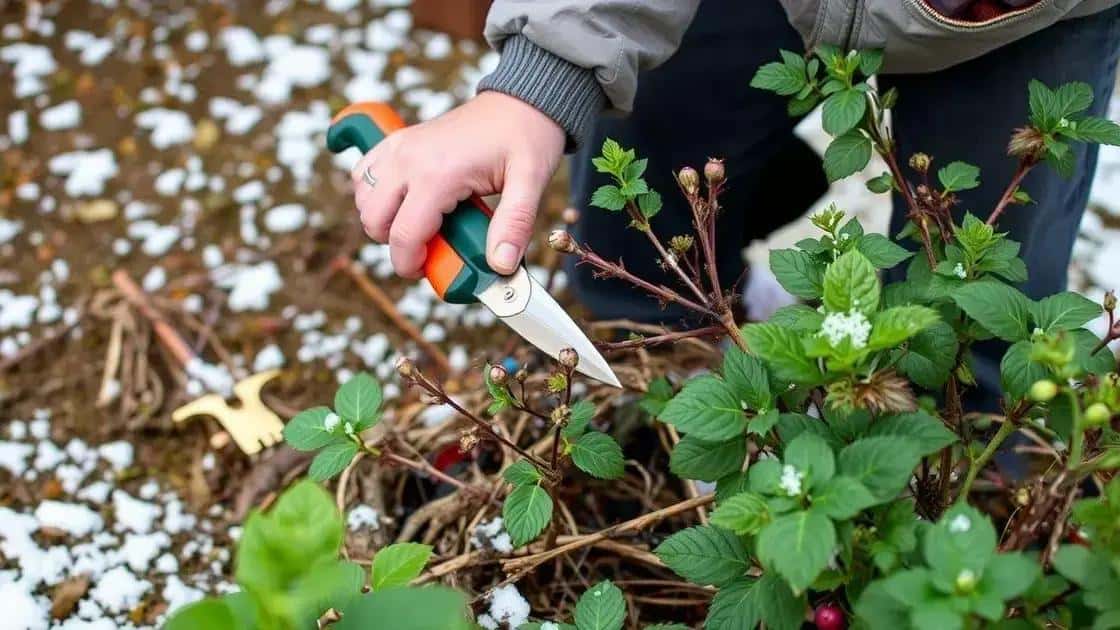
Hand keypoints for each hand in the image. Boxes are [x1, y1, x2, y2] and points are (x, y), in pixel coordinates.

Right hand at [351, 91, 564, 277]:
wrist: (522, 98)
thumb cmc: (527, 137)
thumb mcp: (530, 182)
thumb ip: (515, 225)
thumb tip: (500, 265)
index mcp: (437, 173)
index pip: (403, 235)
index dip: (410, 265)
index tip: (429, 272)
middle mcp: (408, 158)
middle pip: (373, 220)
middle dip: (396, 245)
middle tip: (429, 249)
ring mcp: (399, 146)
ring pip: (363, 198)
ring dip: (384, 221)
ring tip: (421, 224)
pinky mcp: (399, 141)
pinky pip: (364, 173)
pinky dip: (374, 194)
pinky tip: (404, 201)